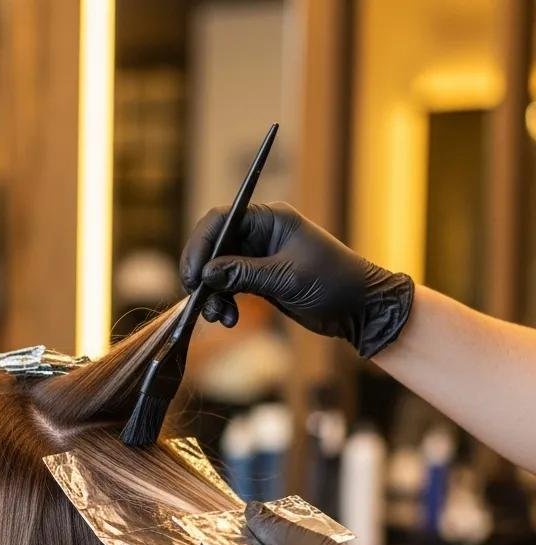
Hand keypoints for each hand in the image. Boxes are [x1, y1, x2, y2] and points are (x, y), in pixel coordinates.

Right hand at [180, 202, 415, 358]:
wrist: (359, 308)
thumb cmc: (333, 283)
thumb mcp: (285, 278)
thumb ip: (243, 274)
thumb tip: (206, 274)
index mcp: (270, 219)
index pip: (221, 220)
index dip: (201, 244)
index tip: (192, 274)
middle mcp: (261, 233)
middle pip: (214, 245)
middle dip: (203, 274)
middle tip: (198, 298)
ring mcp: (258, 257)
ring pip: (218, 270)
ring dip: (212, 294)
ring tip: (220, 317)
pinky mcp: (259, 279)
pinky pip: (229, 287)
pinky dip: (224, 302)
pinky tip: (229, 319)